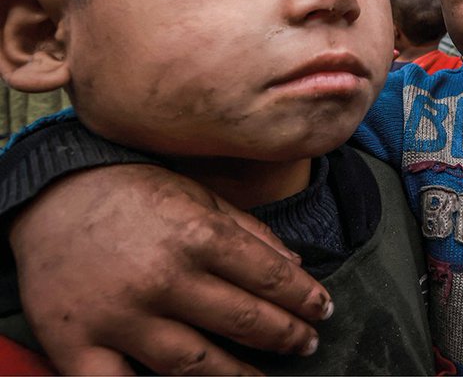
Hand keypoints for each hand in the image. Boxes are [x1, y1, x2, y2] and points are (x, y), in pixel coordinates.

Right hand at [11, 164, 331, 374]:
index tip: (323, 310)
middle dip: (286, 336)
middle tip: (308, 343)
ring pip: (196, 364)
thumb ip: (250, 232)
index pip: (271, 277)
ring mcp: (120, 316)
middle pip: (244, 321)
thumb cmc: (133, 193)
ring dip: (238, 376)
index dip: (305, 298)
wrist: (50, 195)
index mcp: (198, 235)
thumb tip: (297, 266)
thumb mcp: (199, 196)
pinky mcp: (78, 344)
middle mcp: (164, 278)